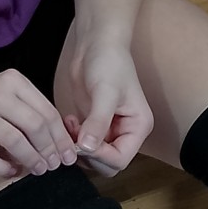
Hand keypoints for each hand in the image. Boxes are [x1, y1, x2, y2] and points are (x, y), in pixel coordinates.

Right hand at [0, 62, 79, 179]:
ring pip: (15, 141)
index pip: (47, 111)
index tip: (69, 154)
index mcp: (12, 81)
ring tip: (38, 170)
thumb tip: (62, 143)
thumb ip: (32, 110)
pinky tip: (12, 171)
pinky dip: (4, 168)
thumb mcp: (9, 93)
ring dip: (31, 159)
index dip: (61, 137)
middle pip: (35, 126)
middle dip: (49, 149)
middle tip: (54, 165)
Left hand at [55, 30, 153, 174]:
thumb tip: (87, 148)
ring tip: (71, 125)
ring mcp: (110, 130)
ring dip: (78, 148)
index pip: (120, 160)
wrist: (97, 44)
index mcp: (138, 127)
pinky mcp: (94, 125)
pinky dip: (73, 139)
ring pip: (93, 157)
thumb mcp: (105, 92)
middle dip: (87, 154)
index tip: (81, 141)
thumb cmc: (108, 62)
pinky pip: (83, 145)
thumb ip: (98, 122)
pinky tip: (69, 121)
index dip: (99, 156)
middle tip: (73, 136)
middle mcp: (126, 132)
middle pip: (107, 164)